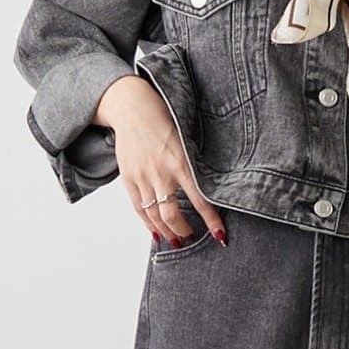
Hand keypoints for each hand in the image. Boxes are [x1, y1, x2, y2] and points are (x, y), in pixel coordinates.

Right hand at [94, 75, 227, 247]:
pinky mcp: (128, 178)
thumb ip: (194, 164)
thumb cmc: (163, 120)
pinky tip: (156, 233)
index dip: (211, 221)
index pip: (200, 200)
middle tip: (192, 238)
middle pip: (172, 215)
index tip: (220, 235)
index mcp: (181, 162)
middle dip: (184, 232)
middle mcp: (161, 173)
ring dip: (167, 232)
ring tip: (176, 240)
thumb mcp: (186, 139)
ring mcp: (142, 177)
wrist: (132, 108)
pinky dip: (148, 224)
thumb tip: (207, 189)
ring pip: (154, 216)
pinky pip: (138, 208)